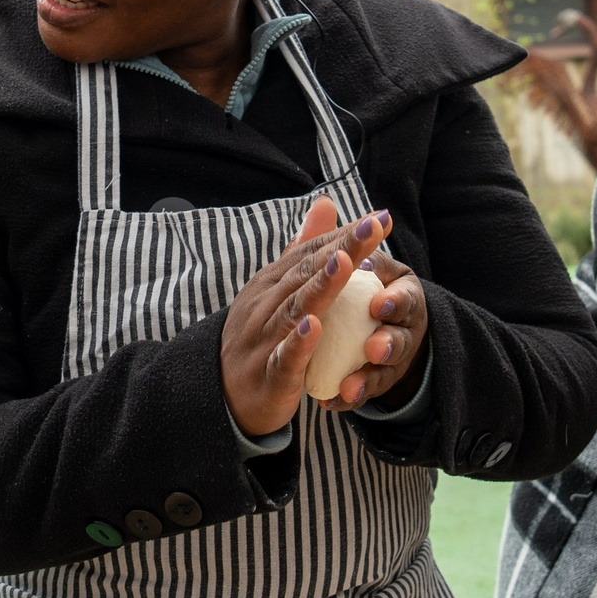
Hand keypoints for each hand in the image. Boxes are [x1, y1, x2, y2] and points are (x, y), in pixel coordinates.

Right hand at [218, 198, 390, 437]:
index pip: (311, 253)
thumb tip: (326, 203)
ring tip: (345, 263)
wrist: (218, 394)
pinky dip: (298, 342)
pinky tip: (316, 327)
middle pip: (307, 273)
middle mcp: (265, 305)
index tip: (378, 218)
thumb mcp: (276, 289)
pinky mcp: (269, 375)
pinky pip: (284, 357)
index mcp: (271, 284)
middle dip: (342, 249)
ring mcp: (264, 339)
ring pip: (295, 309)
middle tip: (372, 227)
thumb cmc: (258, 338)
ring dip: (321, 286)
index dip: (344, 235)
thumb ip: (303, 249)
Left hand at [328, 243, 428, 410]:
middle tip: (373, 349)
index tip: (378, 303)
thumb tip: (322, 205)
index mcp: (404, 297)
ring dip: (367, 380)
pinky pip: (362, 394)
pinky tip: (331, 403)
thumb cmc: (370, 289)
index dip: (395, 302)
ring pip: (384, 373)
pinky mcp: (374, 383)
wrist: (384, 329)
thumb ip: (350, 243)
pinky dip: (347, 399)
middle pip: (401, 340)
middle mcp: (404, 331)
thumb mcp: (369, 268)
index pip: (406, 299)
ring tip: (350, 386)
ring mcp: (390, 362)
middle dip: (388, 344)